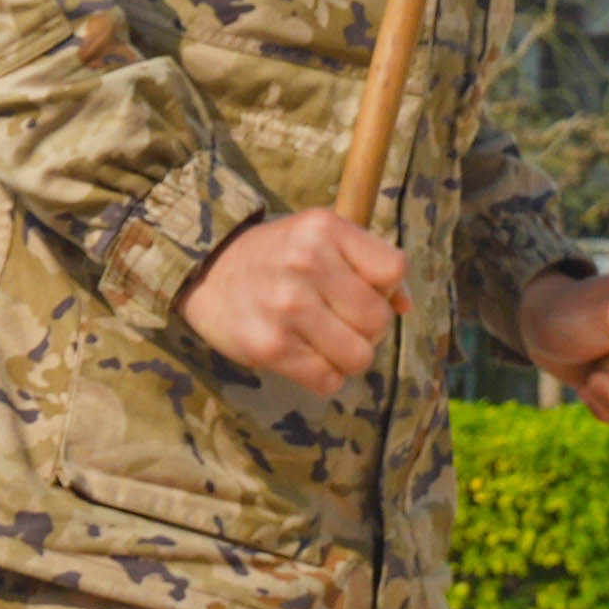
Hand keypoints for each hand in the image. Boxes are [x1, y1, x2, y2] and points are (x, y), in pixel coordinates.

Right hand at [180, 208, 409, 393]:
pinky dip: (324, 376)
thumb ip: (367, 263)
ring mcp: (288, 306)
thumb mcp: (319, 239)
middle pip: (378, 320)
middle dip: (366, 329)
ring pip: (359, 356)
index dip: (383, 289)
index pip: (393, 270)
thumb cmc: (273, 257)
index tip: (359, 290)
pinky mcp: (270, 346)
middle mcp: (307, 262)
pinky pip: (327, 380)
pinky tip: (305, 356)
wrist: (204, 272)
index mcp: (325, 228)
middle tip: (338, 320)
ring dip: (347, 356)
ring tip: (324, 341)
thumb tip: (405, 305)